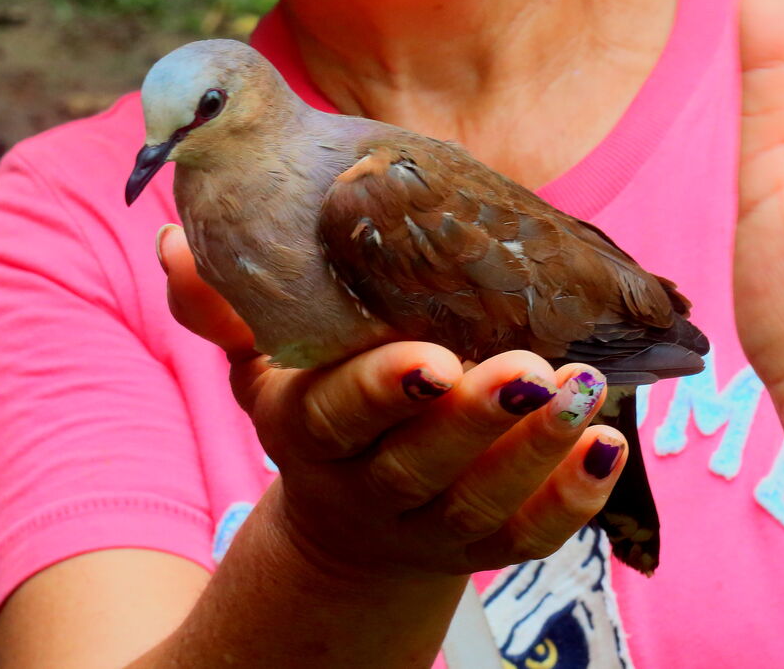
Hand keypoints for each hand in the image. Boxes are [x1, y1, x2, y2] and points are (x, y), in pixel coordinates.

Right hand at [157, 223, 625, 578]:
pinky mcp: (485, 543)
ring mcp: (430, 521)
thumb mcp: (265, 366)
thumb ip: (226, 308)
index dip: (381, 392)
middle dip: (473, 420)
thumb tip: (173, 239)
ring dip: (536, 451)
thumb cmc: (317, 413)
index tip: (431, 360)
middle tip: (534, 370)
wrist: (355, 514)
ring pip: (480, 501)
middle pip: (418, 462)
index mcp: (308, 431)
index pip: (338, 415)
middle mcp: (367, 483)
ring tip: (587, 386)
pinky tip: (610, 443)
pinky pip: (530, 536)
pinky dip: (572, 496)